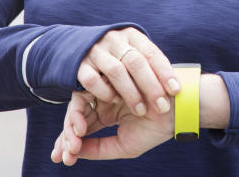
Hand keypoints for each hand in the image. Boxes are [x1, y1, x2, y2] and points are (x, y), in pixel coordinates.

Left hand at [51, 90, 173, 165]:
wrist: (174, 111)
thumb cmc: (153, 129)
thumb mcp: (123, 146)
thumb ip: (98, 149)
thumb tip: (73, 154)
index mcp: (107, 112)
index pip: (82, 126)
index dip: (69, 142)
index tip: (64, 159)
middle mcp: (103, 98)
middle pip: (76, 115)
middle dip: (67, 136)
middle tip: (65, 153)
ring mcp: (105, 88)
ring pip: (77, 105)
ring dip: (71, 125)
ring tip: (73, 144)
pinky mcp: (106, 79)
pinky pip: (84, 94)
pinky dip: (78, 113)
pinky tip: (80, 129)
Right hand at [76, 27, 179, 117]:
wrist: (81, 46)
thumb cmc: (118, 57)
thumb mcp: (135, 54)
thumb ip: (150, 64)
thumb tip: (176, 86)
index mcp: (132, 36)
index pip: (152, 53)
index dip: (165, 71)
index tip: (176, 90)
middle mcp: (114, 40)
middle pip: (136, 62)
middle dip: (151, 86)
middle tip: (162, 106)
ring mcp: (95, 51)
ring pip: (116, 71)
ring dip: (130, 92)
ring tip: (141, 110)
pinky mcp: (79, 65)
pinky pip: (92, 79)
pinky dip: (105, 91)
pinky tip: (114, 101)